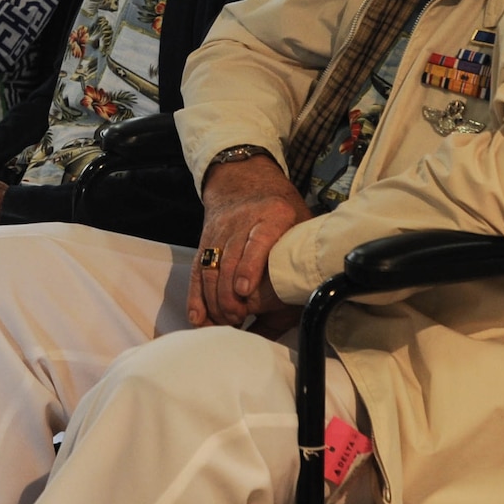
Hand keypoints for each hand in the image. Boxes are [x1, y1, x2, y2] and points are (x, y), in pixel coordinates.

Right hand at [189, 155, 310, 330]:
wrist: (246, 180)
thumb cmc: (284, 214)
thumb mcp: (300, 226)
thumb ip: (302, 258)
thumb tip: (306, 303)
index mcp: (273, 214)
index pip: (257, 240)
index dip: (249, 266)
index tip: (245, 291)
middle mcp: (242, 221)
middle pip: (230, 259)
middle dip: (229, 294)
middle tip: (236, 319)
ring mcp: (220, 230)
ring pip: (210, 267)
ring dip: (214, 299)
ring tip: (223, 323)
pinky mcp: (205, 241)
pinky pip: (197, 271)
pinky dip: (196, 296)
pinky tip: (198, 317)